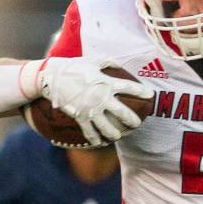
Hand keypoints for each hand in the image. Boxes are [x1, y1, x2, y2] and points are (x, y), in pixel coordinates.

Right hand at [38, 57, 153, 146]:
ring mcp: (91, 109)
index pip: (129, 87)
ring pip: (108, 128)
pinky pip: (91, 133)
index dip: (142, 92)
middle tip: (137, 124)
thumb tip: (120, 64)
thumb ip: (108, 61)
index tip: (151, 95)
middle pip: (123, 113)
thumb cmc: (73, 66)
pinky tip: (101, 143)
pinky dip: (96, 140)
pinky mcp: (80, 117)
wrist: (51, 76)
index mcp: (106, 82)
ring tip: (119, 135)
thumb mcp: (92, 60)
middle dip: (133, 121)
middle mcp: (101, 97)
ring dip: (116, 134)